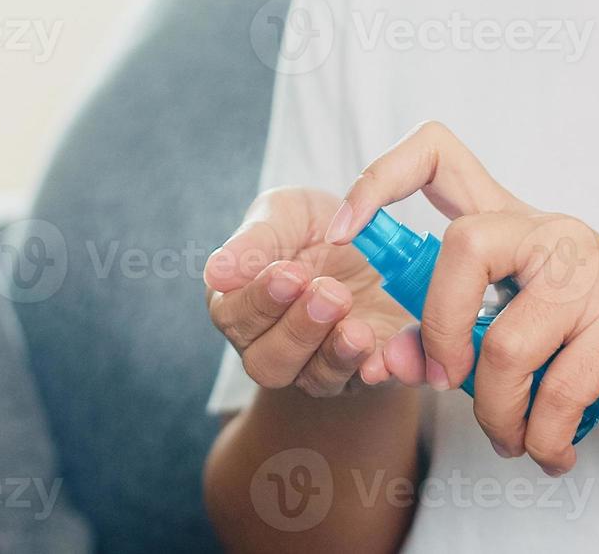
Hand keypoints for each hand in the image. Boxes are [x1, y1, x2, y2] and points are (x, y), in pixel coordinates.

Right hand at [205, 187, 417, 396]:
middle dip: (299, 329)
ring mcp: (318, 365)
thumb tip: (216, 272)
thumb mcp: (287, 213)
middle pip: (268, 363)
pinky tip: (382, 360)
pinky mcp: (365, 372)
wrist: (382, 239)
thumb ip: (254, 240)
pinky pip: (367, 385)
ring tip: (356, 328)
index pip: (233, 317)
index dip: (259, 300)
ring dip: (335, 355)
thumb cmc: (317, 225)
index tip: (289, 274)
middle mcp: (273, 345)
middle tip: (330, 293)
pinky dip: (375, 375)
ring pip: (315, 381)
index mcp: (241, 305)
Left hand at [323, 122, 598, 474]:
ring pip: (506, 343)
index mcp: (513, 223)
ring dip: (497, 413)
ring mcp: (593, 272)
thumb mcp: (514, 332)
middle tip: (449, 381)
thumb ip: (449, 338)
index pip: (437, 155)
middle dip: (440, 331)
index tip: (344, 232)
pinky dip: (545, 436)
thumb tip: (393, 359)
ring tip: (513, 438)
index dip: (379, 180)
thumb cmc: (594, 342)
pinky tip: (552, 449)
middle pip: (464, 246)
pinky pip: (559, 390)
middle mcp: (550, 233)